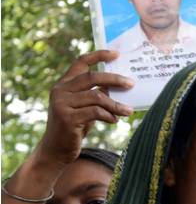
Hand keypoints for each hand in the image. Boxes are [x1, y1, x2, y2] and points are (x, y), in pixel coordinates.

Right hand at [32, 50, 134, 169]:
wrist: (55, 150)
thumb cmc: (74, 127)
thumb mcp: (84, 107)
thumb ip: (95, 95)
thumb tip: (120, 86)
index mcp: (64, 84)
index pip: (81, 62)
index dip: (99, 55)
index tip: (117, 54)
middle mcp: (60, 91)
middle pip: (92, 77)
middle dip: (115, 79)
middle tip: (131, 84)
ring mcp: (61, 104)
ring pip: (96, 96)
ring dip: (116, 104)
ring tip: (128, 111)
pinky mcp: (67, 118)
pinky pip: (95, 112)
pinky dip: (109, 115)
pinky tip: (114, 120)